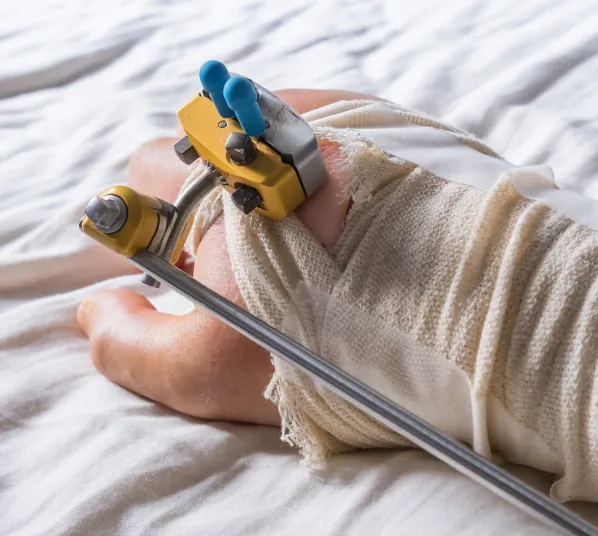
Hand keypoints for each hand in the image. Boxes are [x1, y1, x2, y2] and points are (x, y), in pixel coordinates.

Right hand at [76, 90, 380, 425]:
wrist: (462, 315)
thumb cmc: (336, 343)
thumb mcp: (207, 370)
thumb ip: (128, 342)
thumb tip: (98, 310)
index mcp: (207, 181)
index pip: (146, 174)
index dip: (160, 224)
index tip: (195, 266)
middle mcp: (264, 132)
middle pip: (211, 150)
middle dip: (216, 201)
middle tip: (258, 262)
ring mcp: (329, 117)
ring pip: (270, 140)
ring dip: (276, 183)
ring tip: (320, 246)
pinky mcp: (389, 120)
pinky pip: (335, 131)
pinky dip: (330, 168)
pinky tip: (355, 220)